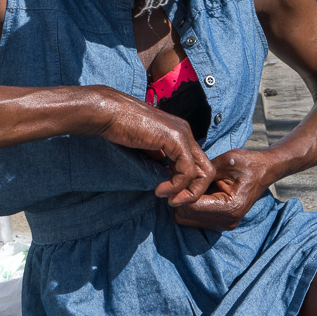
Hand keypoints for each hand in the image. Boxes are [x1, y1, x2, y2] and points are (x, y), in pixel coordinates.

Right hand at [90, 88, 212, 204]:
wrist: (108, 114)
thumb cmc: (120, 129)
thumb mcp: (146, 148)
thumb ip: (160, 159)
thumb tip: (166, 176)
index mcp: (180, 134)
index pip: (199, 165)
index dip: (189, 186)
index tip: (170, 195)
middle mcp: (186, 133)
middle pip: (207, 170)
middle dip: (194, 192)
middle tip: (174, 202)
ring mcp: (183, 135)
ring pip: (203, 173)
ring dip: (187, 193)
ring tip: (167, 197)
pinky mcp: (175, 139)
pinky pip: (187, 171)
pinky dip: (176, 186)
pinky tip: (160, 190)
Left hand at [172, 149, 275, 230]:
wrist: (265, 171)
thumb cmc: (248, 163)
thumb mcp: (225, 161)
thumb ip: (202, 173)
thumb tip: (175, 177)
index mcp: (229, 208)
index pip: (191, 207)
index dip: (178, 192)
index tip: (170, 176)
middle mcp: (226, 221)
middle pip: (185, 216)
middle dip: (178, 197)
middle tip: (175, 178)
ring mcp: (224, 224)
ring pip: (185, 219)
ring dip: (182, 202)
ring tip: (185, 183)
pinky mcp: (220, 223)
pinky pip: (193, 218)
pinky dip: (188, 205)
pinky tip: (193, 190)